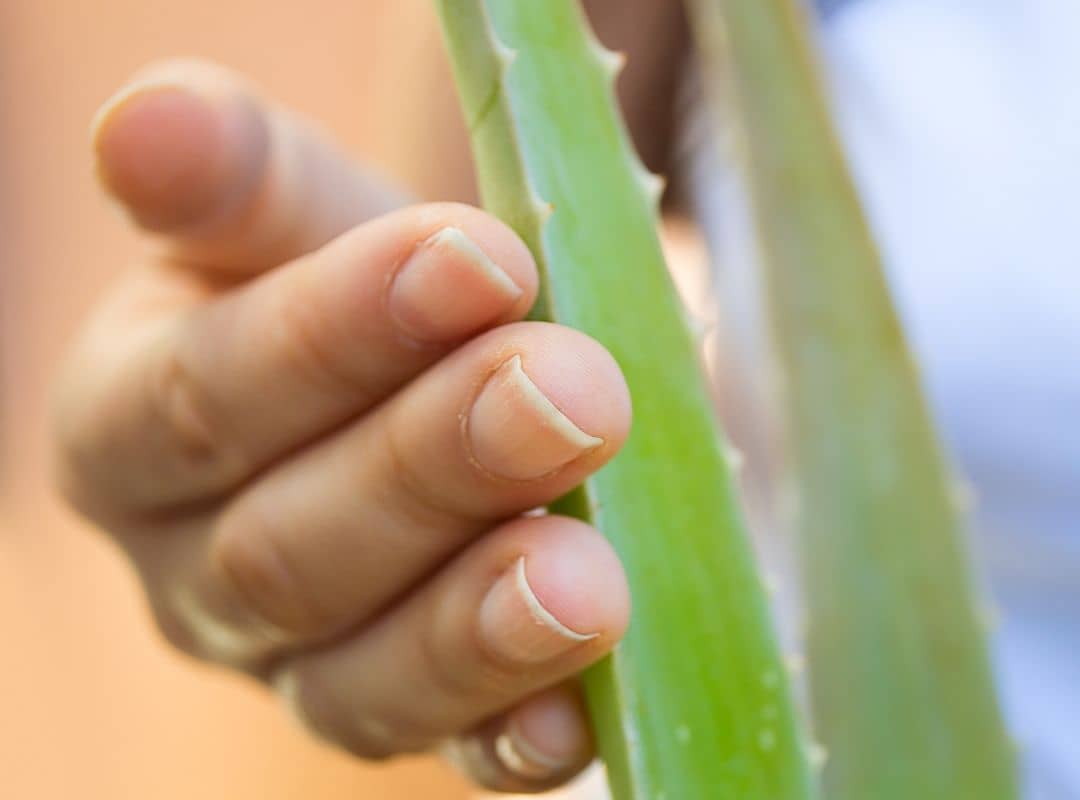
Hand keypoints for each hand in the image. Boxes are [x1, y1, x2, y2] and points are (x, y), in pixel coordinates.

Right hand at [53, 60, 631, 793]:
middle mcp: (201, 571)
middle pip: (289, 547)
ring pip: (363, 675)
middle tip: (570, 392)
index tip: (475, 258)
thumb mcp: (302, 215)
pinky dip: (512, 739)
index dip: (334, 332)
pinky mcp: (418, 715)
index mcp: (136, 426)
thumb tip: (150, 122)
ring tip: (582, 577)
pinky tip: (578, 720)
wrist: (443, 370)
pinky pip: (453, 752)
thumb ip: (239, 180)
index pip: (205, 392)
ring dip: (476, 626)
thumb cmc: (365, 282)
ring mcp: (306, 664)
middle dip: (434, 467)